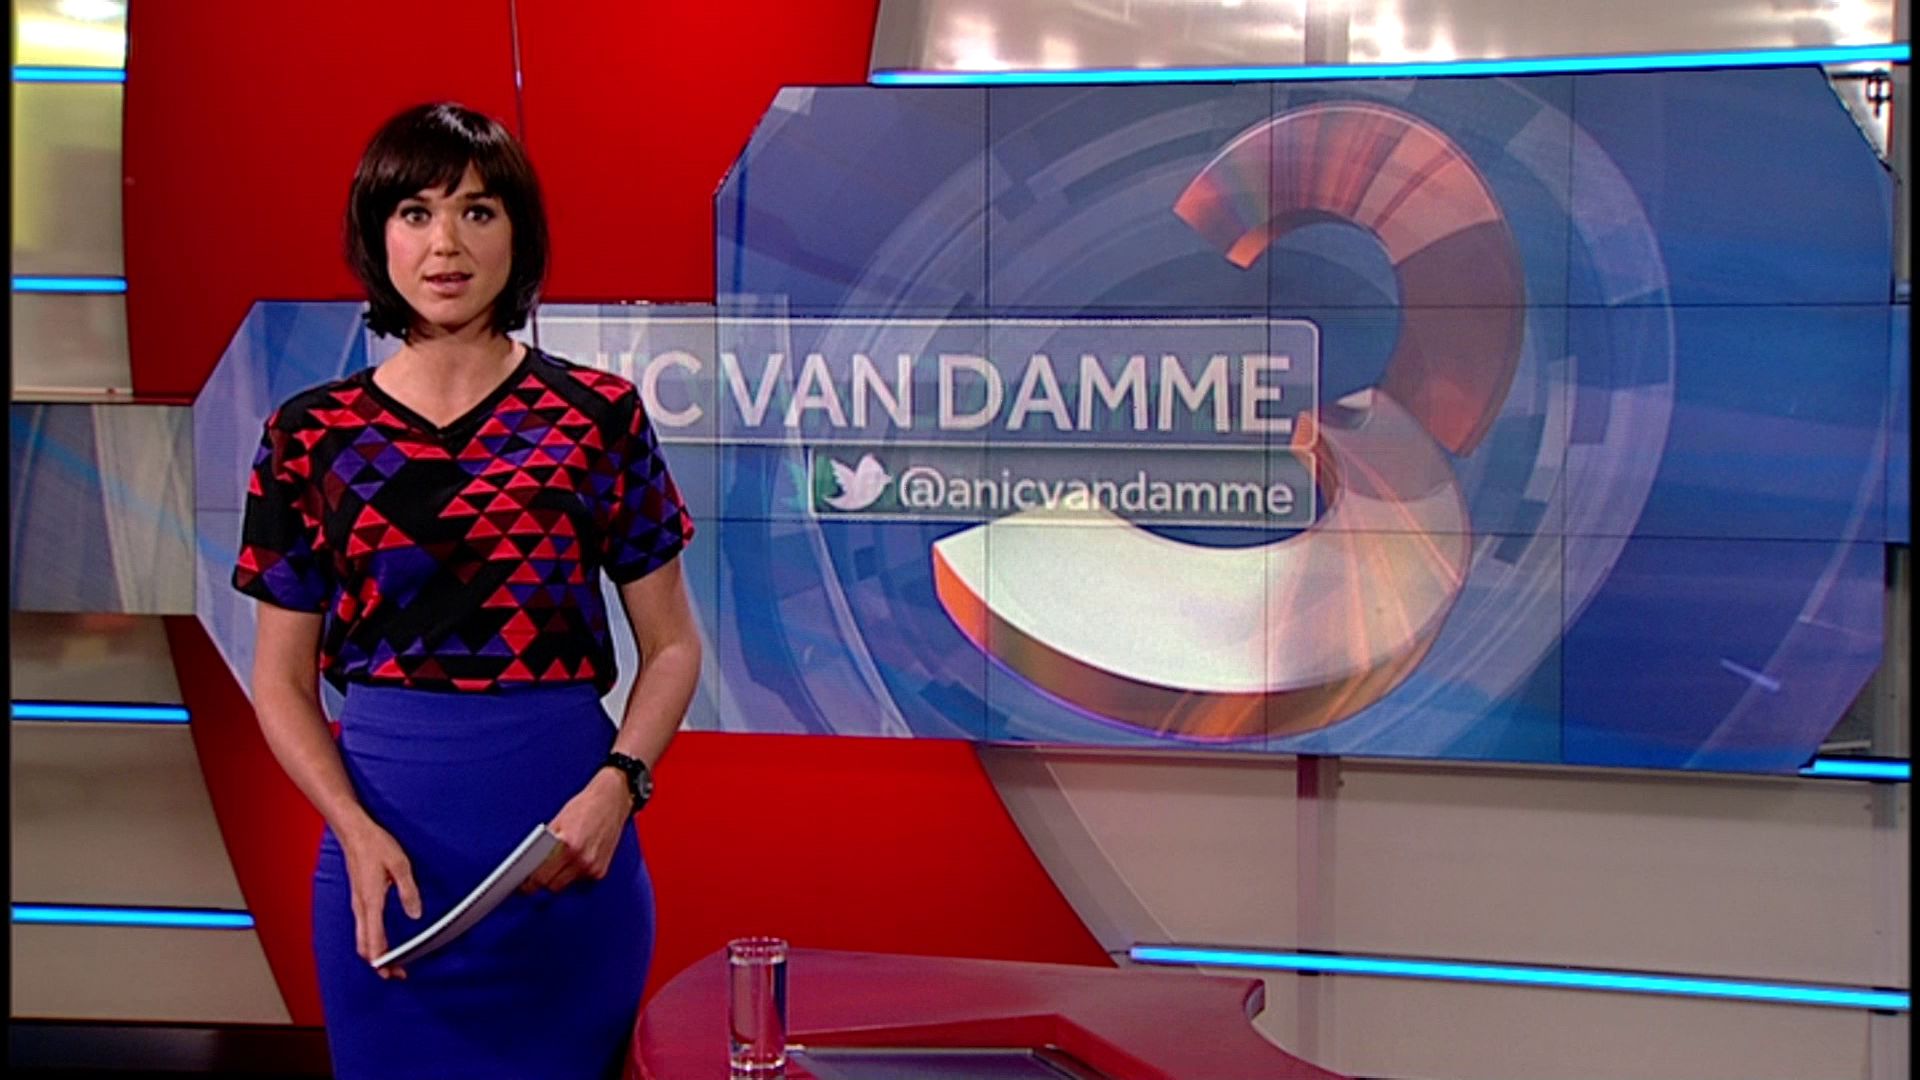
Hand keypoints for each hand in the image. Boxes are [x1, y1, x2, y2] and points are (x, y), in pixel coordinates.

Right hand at [338, 819, 422, 979]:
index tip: (394, 972)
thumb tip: (415, 914)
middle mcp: (361, 907)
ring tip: (391, 963)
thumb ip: (408, 891)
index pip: (374, 941)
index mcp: (371, 901)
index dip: (383, 961)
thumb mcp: (400, 865)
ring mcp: (358, 903)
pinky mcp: (359, 899)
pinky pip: (363, 928)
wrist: (354, 832)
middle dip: (379, 964)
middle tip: (397, 974)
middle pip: (364, 946)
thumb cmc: (376, 845)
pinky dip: (371, 941)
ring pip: (362, 938)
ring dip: (375, 954)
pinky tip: (382, 942)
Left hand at [523, 768, 632, 894]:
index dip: (529, 884)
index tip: (523, 886)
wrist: (612, 800)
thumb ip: (545, 845)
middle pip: (553, 886)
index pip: (541, 877)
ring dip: (559, 878)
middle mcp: (582, 859)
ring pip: (566, 885)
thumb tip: (530, 864)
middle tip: (535, 877)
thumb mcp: (558, 822)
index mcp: (568, 846)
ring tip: (556, 864)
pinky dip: (574, 874)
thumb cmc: (585, 807)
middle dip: (543, 882)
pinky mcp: (601, 871)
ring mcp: (593, 867)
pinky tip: (573, 860)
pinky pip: (580, 880)